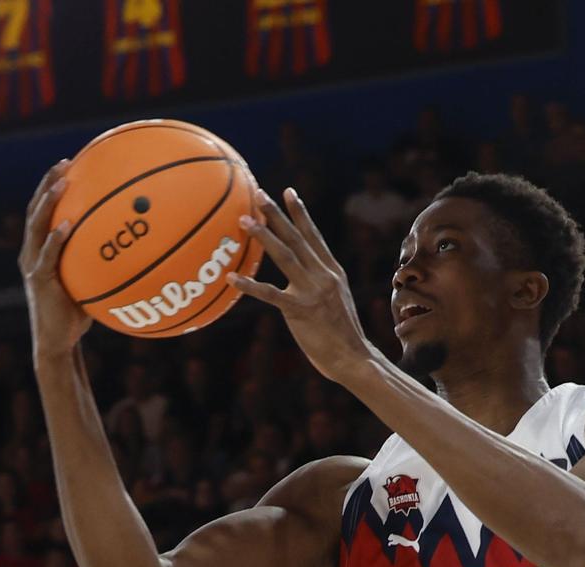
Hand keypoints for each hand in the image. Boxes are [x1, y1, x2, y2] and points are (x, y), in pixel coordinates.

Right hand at [20, 160, 91, 363]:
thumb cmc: (77, 315)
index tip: (69, 164)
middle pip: (36, 209)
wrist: (58, 343)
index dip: (52, 186)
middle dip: (48, 183)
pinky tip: (67, 225)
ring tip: (62, 184)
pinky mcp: (38, 281)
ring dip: (48, 202)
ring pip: (36, 226)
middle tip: (64, 163)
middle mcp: (31, 252)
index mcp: (40, 249)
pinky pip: (47, 256)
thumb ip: (100, 263)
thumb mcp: (89, 283)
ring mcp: (32, 265)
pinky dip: (55, 239)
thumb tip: (133, 248)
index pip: (43, 211)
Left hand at [230, 189, 372, 384]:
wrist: (353, 357)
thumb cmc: (342, 335)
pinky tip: (232, 278)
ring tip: (244, 220)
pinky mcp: (301, 310)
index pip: (313, 236)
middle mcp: (323, 275)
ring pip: (284, 256)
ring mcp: (313, 291)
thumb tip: (304, 276)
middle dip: (276, 214)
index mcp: (332, 271)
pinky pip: (270, 295)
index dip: (300, 213)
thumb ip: (320, 284)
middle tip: (258, 194)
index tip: (288, 191)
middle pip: (296, 238)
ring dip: (263, 236)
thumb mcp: (336, 301)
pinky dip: (250, 286)